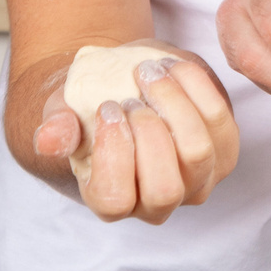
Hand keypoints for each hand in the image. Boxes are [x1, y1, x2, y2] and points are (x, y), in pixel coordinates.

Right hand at [32, 44, 240, 224]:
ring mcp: (195, 182)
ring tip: (148, 71)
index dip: (112, 154)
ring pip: (200, 154)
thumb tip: (48, 139)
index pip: (116, 200)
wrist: (121, 86)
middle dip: (149, 133)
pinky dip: (197, 88)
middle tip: (129, 95)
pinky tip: (172, 67)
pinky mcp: (222, 153)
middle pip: (165, 189)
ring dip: (175, 104)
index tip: (106, 107)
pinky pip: (221, 123)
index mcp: (111, 200)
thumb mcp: (63, 112)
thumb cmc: (87, 106)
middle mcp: (156, 203)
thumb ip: (57, 127)